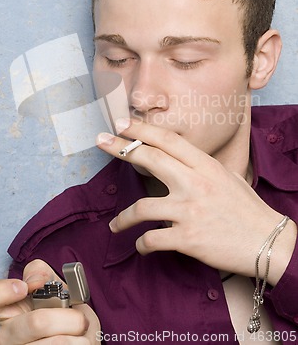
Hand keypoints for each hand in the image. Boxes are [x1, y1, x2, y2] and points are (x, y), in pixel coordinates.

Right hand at [0, 259, 100, 343]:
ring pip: (57, 342)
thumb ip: (40, 272)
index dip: (0, 291)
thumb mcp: (52, 285)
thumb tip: (35, 280)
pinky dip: (83, 342)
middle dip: (70, 316)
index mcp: (5, 313)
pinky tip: (77, 341)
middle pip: (38, 322)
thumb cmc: (60, 310)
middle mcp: (6, 338)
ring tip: (78, 331)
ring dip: (79, 332)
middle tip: (77, 317)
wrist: (76, 336)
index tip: (24, 287)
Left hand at [96, 119, 296, 285]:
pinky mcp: (188, 239)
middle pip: (150, 159)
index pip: (168, 140)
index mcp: (205, 166)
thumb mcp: (226, 177)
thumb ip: (198, 168)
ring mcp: (190, 211)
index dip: (142, 129)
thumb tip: (173, 161)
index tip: (121, 123)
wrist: (268, 242)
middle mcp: (195, 184)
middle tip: (101, 141)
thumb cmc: (246, 209)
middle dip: (120, 148)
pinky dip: (141, 244)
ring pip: (142, 208)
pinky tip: (140, 245)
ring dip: (123, 218)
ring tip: (115, 224)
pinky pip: (152, 239)